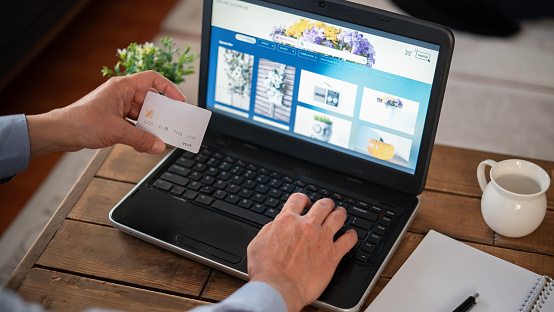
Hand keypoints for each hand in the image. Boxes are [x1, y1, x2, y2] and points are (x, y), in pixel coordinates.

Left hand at [26, 70, 185, 157]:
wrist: (59, 132)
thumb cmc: (80, 122)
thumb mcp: (116, 131)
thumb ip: (140, 140)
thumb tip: (159, 145)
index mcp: (122, 87)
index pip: (152, 79)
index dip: (168, 88)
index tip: (179, 101)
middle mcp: (121, 94)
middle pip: (149, 100)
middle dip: (160, 114)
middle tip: (171, 125)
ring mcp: (117, 107)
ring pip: (141, 115)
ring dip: (149, 127)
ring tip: (158, 138)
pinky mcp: (113, 119)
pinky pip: (133, 125)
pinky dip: (139, 134)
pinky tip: (144, 144)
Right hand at [247, 193, 357, 311]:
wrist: (277, 289)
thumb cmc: (265, 271)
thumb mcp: (258, 242)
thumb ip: (270, 229)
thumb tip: (277, 225)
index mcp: (287, 221)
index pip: (298, 199)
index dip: (303, 199)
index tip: (306, 203)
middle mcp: (306, 226)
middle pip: (323, 205)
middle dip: (326, 204)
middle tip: (327, 206)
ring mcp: (322, 239)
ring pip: (338, 217)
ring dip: (340, 213)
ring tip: (340, 214)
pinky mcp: (332, 255)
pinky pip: (349, 240)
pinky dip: (351, 235)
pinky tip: (350, 235)